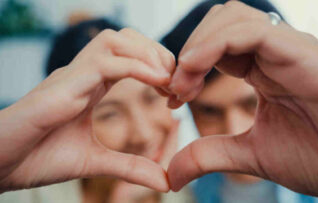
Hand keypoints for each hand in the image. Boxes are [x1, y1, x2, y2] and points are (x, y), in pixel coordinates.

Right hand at [0, 28, 174, 191]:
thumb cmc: (37, 158)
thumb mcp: (95, 162)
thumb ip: (130, 167)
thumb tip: (164, 181)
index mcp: (90, 85)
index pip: (129, 56)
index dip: (156, 66)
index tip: (173, 91)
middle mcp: (82, 74)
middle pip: (125, 38)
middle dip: (156, 52)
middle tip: (174, 80)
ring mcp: (72, 76)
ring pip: (115, 40)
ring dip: (147, 53)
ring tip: (166, 79)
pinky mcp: (64, 86)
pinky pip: (104, 63)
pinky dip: (135, 67)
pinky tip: (156, 80)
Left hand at [167, 1, 317, 200]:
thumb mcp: (250, 155)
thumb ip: (210, 155)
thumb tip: (173, 174)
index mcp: (263, 70)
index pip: (214, 47)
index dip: (186, 67)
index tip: (172, 98)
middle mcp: (273, 53)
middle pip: (219, 22)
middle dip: (188, 51)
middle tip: (176, 90)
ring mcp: (287, 48)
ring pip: (231, 18)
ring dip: (197, 46)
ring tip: (185, 84)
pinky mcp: (300, 51)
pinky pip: (249, 31)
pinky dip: (213, 46)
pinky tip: (196, 72)